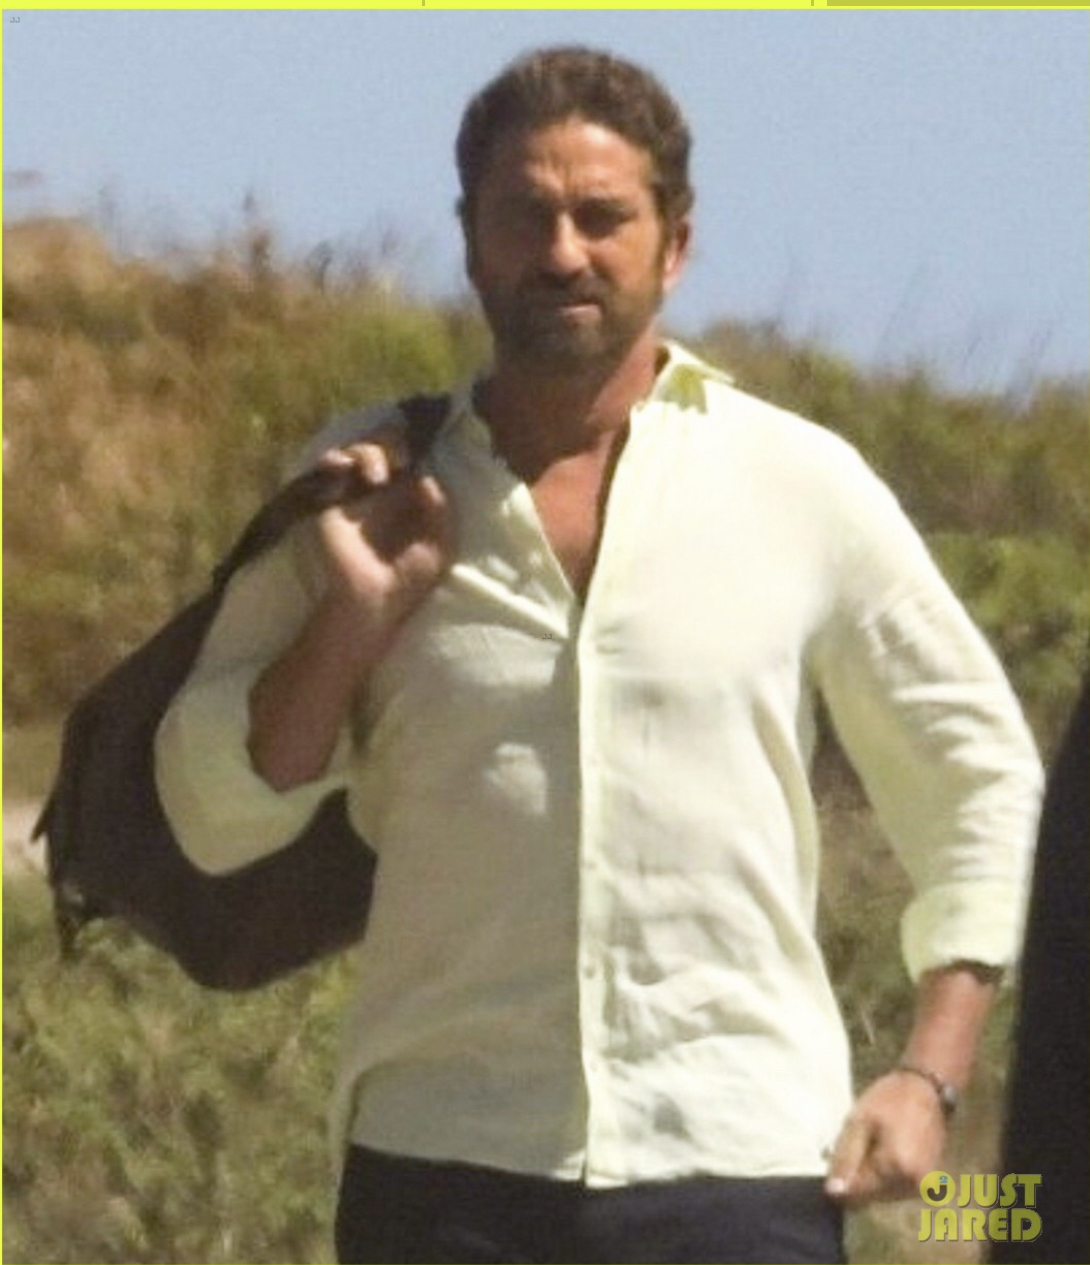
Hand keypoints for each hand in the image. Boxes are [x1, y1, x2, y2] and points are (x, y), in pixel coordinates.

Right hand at [315, 425, 454, 630]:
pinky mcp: (331, 500)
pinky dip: (335, 458)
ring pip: (359, 449)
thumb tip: (426, 476)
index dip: (413, 445)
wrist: (376, 598)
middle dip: (391, 440)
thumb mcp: (440, 545)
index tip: (417, 451)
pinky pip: (328, 466)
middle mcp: (382, 490)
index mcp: (409, 498)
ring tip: (378, 477)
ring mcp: (356, 492)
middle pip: (384, 444)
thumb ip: (440, 510)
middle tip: (400, 459)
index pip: (409, 456)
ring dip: (369, 452)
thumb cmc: (410, 578)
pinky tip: (346, 468)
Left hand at [824, 1071, 947, 1206]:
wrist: (927, 1089)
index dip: (840, 1180)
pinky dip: (883, 1173)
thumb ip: (845, 1159)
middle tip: (858, 1142)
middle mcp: (914, 1186)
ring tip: (873, 1142)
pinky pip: (894, 1188)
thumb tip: (832, 1193)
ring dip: (870, 1175)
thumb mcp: (858, 1122)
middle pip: (869, 1198)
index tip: (836, 1157)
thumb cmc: (890, 1099)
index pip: (857, 1196)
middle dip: (857, 1175)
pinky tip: (884, 1147)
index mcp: (898, 1170)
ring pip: (881, 1195)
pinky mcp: (926, 1183)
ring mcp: (923, 1187)